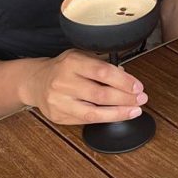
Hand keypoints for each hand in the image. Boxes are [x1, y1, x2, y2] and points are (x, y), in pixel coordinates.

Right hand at [19, 49, 147, 125]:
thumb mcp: (80, 56)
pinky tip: (117, 115)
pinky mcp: (58, 116)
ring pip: (94, 113)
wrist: (35, 81)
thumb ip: (101, 64)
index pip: (102, 72)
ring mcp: (59, 101)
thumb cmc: (63, 68)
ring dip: (118, 113)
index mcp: (72, 62)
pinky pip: (86, 121)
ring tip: (134, 110)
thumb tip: (126, 76)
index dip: (124, 81)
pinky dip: (105, 119)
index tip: (138, 87)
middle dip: (125, 98)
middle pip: (100, 94)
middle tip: (141, 99)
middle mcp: (63, 82)